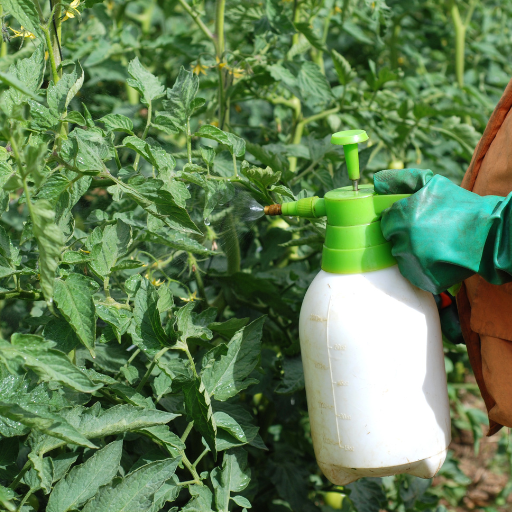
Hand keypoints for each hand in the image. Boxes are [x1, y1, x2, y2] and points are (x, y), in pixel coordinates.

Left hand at [373, 168, 508, 293]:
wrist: (490, 233)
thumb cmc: (460, 206)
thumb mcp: (432, 183)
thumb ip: (402, 179)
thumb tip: (376, 181)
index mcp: (404, 217)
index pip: (387, 221)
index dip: (400, 219)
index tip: (415, 219)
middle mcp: (406, 240)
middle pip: (393, 240)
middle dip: (406, 235)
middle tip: (427, 232)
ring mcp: (415, 262)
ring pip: (402, 257)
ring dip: (412, 252)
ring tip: (435, 244)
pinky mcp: (424, 279)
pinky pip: (413, 273)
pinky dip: (421, 267)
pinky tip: (438, 258)